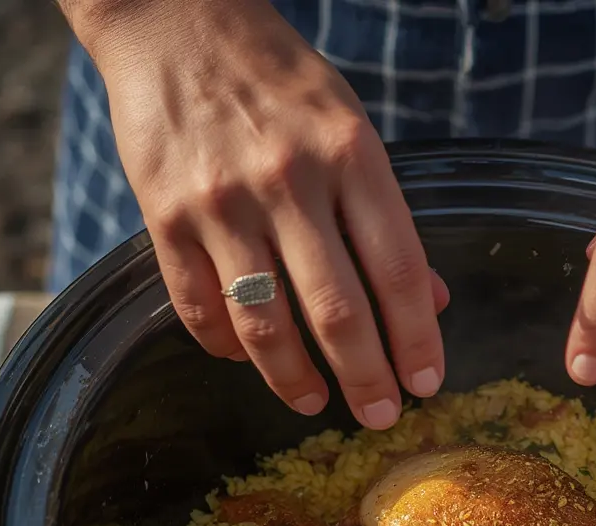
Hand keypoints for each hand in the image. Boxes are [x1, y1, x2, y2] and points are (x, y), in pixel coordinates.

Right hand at [77, 0, 447, 428]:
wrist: (176, 20)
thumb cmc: (282, 83)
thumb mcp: (353, 131)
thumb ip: (389, 220)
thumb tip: (432, 302)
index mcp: (350, 155)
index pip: (398, 270)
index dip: (417, 338)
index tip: (427, 383)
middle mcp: (287, 181)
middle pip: (336, 311)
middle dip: (366, 378)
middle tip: (381, 415)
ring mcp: (221, 201)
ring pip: (264, 322)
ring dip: (294, 379)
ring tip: (315, 402)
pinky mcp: (163, 214)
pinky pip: (197, 306)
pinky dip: (225, 346)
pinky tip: (247, 359)